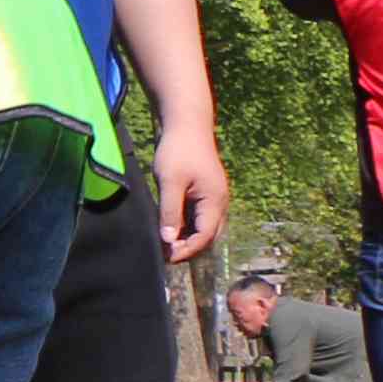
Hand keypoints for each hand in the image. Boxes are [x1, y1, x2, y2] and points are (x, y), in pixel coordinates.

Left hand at [147, 117, 227, 262]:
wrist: (186, 124)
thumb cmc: (178, 150)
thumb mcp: (170, 182)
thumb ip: (170, 212)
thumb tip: (168, 240)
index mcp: (215, 201)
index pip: (205, 237)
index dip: (186, 251)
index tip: (166, 257)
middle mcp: (218, 203)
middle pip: (207, 236)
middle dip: (188, 248)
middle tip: (164, 255)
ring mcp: (212, 198)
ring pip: (202, 227)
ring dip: (186, 238)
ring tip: (164, 245)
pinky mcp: (203, 193)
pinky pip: (197, 217)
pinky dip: (185, 226)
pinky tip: (167, 229)